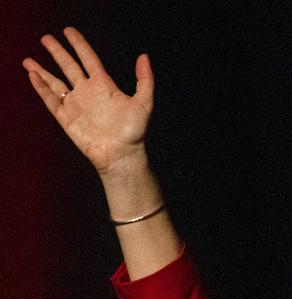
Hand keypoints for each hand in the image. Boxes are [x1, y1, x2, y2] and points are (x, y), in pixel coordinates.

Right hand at [23, 27, 153, 176]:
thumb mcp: (144, 103)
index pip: (88, 58)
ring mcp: (75, 104)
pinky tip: (33, 76)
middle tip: (46, 38)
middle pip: (68, 66)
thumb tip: (144, 57)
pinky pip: (50, 100)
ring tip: (28, 60)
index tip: (68, 31)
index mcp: (104, 85)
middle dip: (57, 52)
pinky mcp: (66, 117)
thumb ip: (145, 80)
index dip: (79, 44)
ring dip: (41, 71)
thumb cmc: (134, 131)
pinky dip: (41, 88)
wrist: (121, 154)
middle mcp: (87, 92)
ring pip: (55, 82)